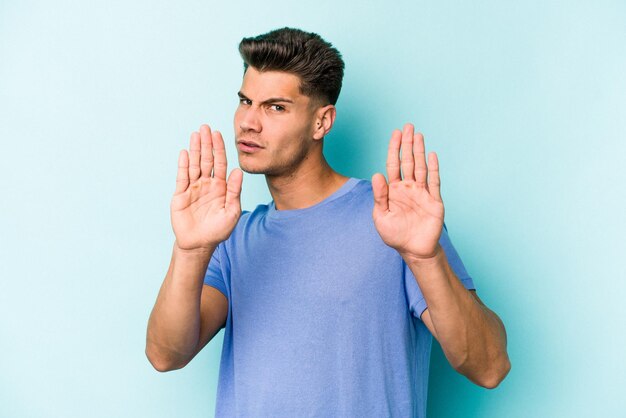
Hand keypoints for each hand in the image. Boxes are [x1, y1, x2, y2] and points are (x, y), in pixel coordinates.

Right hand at [171, 124, 242, 250]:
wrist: (199, 244)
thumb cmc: (218, 230)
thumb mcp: (231, 211)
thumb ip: (235, 191)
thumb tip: (238, 170)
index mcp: (221, 187)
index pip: (220, 163)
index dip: (219, 149)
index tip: (218, 134)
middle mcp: (207, 184)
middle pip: (206, 160)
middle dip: (207, 143)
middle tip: (206, 127)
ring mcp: (193, 188)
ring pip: (194, 164)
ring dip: (195, 149)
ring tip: (196, 134)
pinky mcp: (181, 194)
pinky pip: (182, 177)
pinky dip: (183, 164)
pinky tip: (184, 152)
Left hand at [372, 123, 443, 260]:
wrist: (413, 250)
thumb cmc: (395, 234)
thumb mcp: (381, 216)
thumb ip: (380, 196)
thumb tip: (376, 174)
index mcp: (394, 190)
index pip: (393, 164)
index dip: (394, 149)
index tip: (395, 133)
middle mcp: (408, 188)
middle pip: (408, 161)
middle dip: (407, 144)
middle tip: (408, 126)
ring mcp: (422, 192)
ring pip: (421, 167)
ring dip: (420, 151)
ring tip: (418, 135)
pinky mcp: (434, 200)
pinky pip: (434, 182)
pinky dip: (433, 168)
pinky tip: (432, 155)